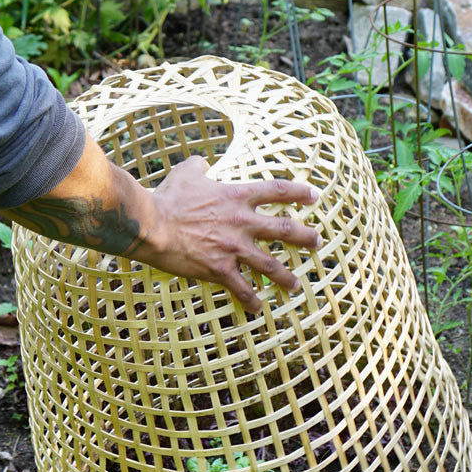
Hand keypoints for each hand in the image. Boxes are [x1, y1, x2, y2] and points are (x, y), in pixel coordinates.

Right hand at [137, 156, 320, 311]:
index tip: (315, 196)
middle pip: (285, 230)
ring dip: (285, 276)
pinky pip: (242, 288)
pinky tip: (257, 308)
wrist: (153, 225)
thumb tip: (203, 163)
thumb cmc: (167, 197)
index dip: (299, 193)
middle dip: (306, 237)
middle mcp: (242, 222)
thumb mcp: (186, 173)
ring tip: (295, 286)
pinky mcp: (220, 269)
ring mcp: (233, 248)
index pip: (278, 191)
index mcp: (237, 196)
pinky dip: (251, 300)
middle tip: (318, 242)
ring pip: (270, 265)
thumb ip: (200, 166)